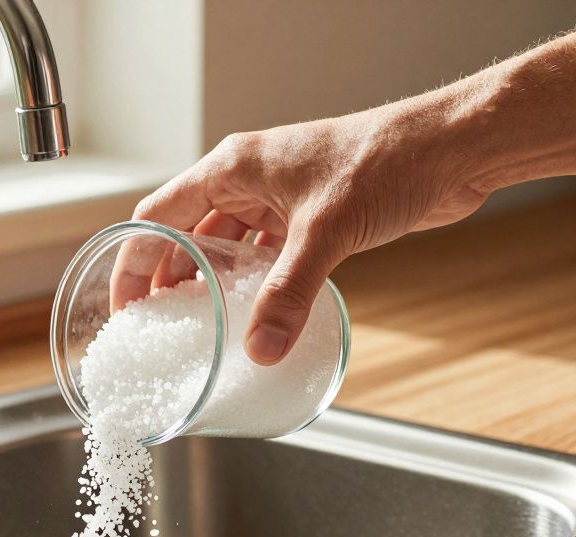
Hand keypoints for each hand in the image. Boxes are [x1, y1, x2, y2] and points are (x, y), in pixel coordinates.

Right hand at [117, 106, 491, 364]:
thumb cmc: (385, 161)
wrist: (450, 150)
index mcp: (231, 168)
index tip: (126, 304)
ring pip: (226, 246)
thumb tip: (259, 348)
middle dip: (168, 278)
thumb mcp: (324, 233)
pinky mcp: (309, 216)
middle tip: (158, 325)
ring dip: (211, 282)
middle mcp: (247, 180)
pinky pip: (264, 255)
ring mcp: (278, 198)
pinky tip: (253, 311)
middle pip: (186, 233)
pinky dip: (253, 283)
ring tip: (198, 325)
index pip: (157, 215)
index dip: (134, 261)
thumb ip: (287, 295)